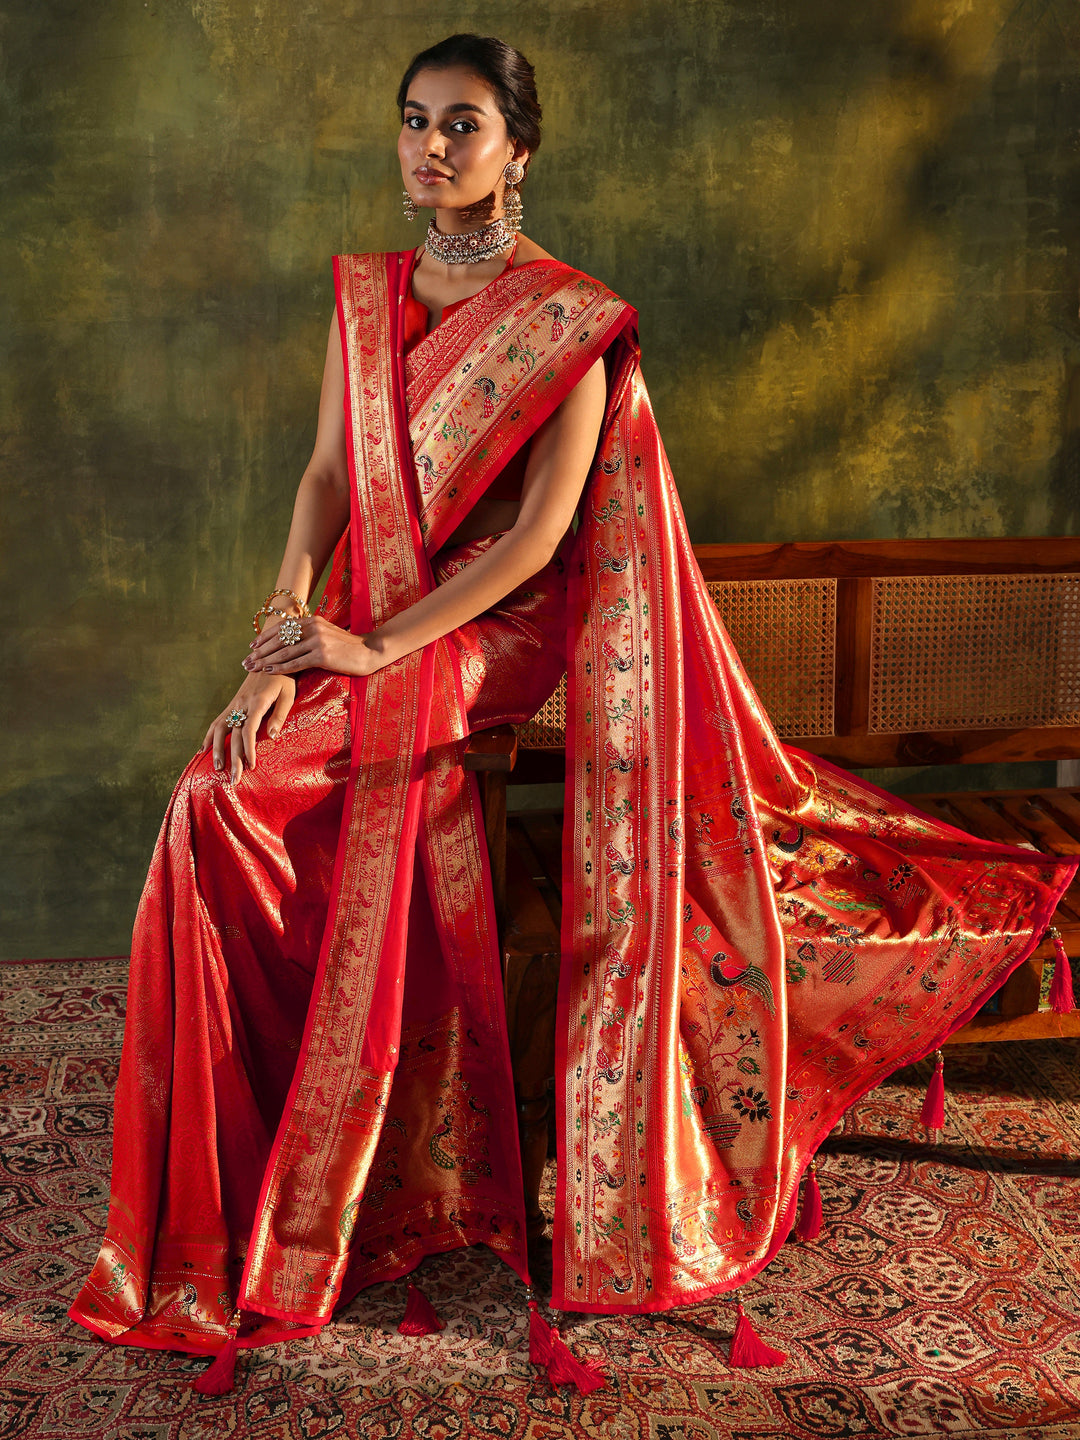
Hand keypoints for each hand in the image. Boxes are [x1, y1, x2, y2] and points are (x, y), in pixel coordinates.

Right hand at [202, 671, 296, 783]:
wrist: (270, 658)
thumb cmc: (284, 678)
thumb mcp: (288, 694)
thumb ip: (280, 714)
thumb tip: (272, 736)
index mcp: (257, 703)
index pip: (249, 731)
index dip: (248, 749)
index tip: (250, 766)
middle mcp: (242, 705)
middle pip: (234, 736)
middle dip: (234, 759)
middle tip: (234, 780)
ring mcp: (234, 705)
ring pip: (219, 729)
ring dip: (217, 750)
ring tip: (218, 768)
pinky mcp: (232, 705)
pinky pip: (216, 722)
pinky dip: (208, 737)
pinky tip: (202, 751)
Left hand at [244, 614, 388, 679]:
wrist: (369, 652)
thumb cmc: (347, 647)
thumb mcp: (327, 633)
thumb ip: (310, 633)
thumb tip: (290, 639)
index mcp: (312, 620)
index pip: (282, 627)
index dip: (264, 636)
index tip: (251, 645)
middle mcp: (313, 627)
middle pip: (279, 639)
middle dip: (260, 650)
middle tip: (246, 660)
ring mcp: (317, 640)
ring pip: (284, 651)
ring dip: (265, 660)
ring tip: (252, 668)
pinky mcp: (322, 655)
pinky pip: (295, 663)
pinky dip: (279, 667)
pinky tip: (269, 671)